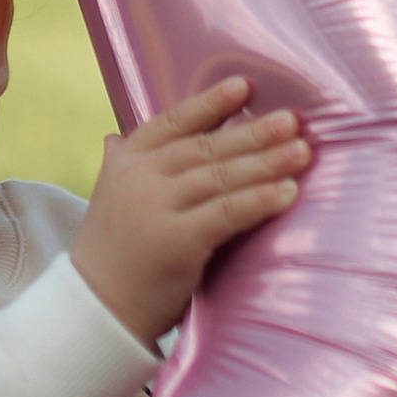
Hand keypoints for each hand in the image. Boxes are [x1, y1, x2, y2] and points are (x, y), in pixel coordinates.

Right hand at [71, 77, 309, 346]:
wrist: (93, 311)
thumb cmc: (112, 256)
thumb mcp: (110, 200)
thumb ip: (121, 166)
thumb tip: (116, 136)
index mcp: (126, 160)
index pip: (172, 122)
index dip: (209, 104)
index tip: (244, 86)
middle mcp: (140, 177)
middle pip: (207, 148)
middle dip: (253, 133)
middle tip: (294, 120)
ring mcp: (156, 207)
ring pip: (221, 176)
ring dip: (267, 162)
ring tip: (302, 151)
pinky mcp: (176, 241)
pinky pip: (227, 213)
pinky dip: (260, 200)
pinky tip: (288, 192)